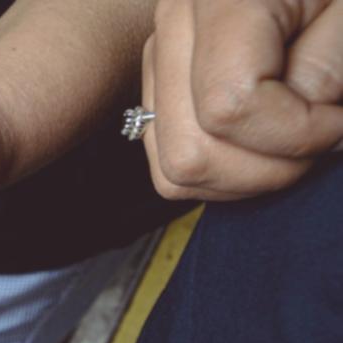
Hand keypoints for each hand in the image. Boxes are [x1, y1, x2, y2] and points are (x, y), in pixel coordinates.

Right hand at [142, 0, 342, 199]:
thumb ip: (327, 66)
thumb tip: (297, 128)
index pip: (229, 108)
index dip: (296, 133)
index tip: (342, 118)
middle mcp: (173, 26)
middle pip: (190, 152)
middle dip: (267, 168)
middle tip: (321, 137)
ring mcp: (159, 56)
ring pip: (173, 170)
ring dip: (243, 176)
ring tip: (293, 140)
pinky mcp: (161, 79)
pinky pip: (169, 161)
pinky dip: (222, 169)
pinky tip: (264, 139)